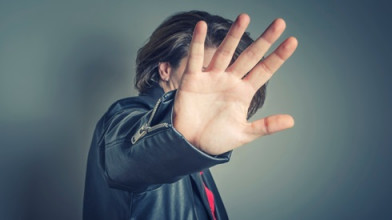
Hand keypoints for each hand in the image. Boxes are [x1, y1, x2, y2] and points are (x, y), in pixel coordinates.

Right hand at [173, 14, 297, 154]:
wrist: (190, 144)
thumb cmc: (216, 138)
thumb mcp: (243, 133)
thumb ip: (266, 126)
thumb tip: (291, 120)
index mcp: (243, 92)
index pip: (264, 70)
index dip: (278, 56)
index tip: (293, 41)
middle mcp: (230, 80)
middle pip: (249, 56)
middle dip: (264, 41)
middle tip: (279, 23)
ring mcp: (211, 78)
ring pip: (225, 52)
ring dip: (234, 35)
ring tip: (245, 17)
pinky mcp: (192, 79)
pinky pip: (195, 58)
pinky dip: (197, 43)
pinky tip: (201, 26)